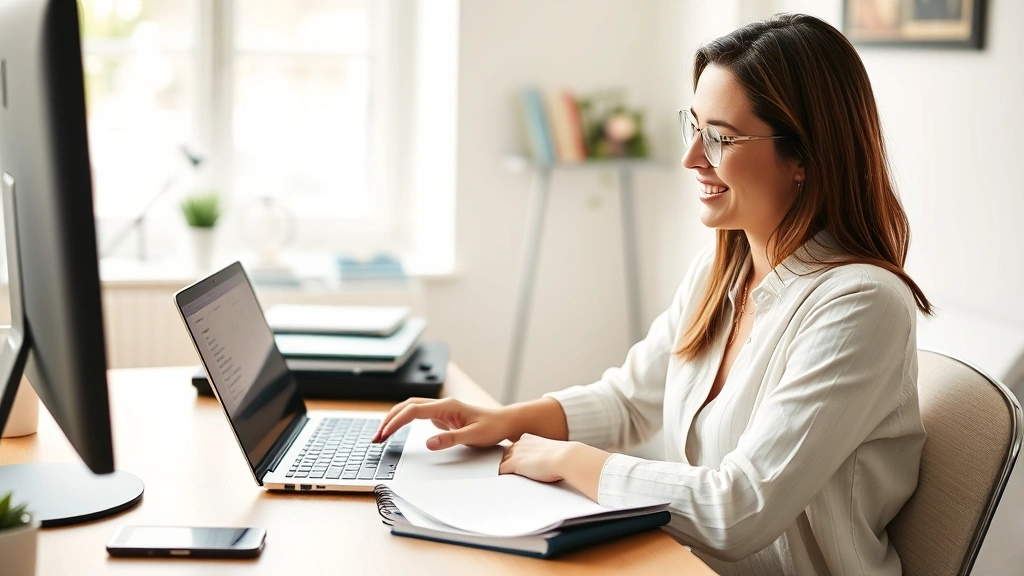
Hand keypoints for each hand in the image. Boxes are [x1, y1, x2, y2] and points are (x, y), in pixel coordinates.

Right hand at [372, 397, 514, 449]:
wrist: (504, 422)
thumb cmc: (492, 427)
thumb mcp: (473, 436)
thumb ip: (451, 439)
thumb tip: (429, 442)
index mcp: (447, 406)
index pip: (414, 410)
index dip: (397, 421)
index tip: (385, 433)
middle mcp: (442, 405)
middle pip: (407, 405)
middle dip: (389, 419)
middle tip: (376, 437)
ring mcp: (441, 410)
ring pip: (410, 408)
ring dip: (394, 419)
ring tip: (381, 434)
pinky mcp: (442, 417)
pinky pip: (417, 415)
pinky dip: (403, 421)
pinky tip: (396, 430)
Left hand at [498, 434, 569, 482]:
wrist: (566, 458)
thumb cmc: (564, 458)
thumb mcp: (550, 452)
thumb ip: (542, 455)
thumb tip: (543, 463)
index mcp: (528, 438)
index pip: (514, 448)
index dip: (515, 457)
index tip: (516, 465)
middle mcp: (520, 443)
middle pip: (505, 454)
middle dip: (506, 462)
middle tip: (505, 472)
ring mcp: (516, 453)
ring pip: (501, 461)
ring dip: (502, 469)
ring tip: (500, 478)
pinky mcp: (514, 463)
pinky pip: (499, 470)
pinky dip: (499, 476)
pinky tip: (501, 482)